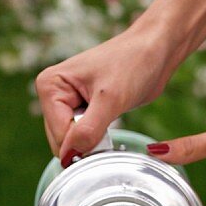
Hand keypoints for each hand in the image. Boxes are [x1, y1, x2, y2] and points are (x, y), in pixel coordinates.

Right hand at [35, 25, 174, 164]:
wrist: (155, 49)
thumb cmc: (133, 63)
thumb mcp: (111, 99)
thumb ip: (88, 130)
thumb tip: (69, 156)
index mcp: (50, 85)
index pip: (58, 134)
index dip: (82, 142)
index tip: (106, 133)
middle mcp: (52, 93)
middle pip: (61, 140)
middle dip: (86, 142)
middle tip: (110, 123)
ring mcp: (66, 102)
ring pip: (72, 141)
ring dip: (93, 140)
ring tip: (111, 117)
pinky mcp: (81, 109)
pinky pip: (83, 136)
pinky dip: (97, 138)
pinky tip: (110, 120)